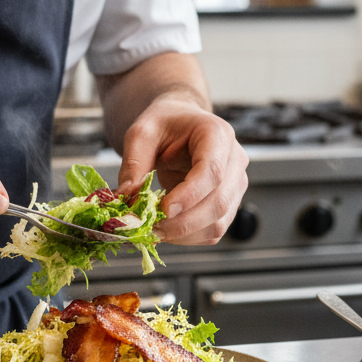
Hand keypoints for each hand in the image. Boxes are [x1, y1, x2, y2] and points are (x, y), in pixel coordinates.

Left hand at [114, 94, 247, 245]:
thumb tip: (126, 196)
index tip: (163, 209)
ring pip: (219, 222)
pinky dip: (189, 237)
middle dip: (184, 222)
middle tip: (151, 228)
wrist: (181, 124)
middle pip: (219, 201)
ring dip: (185, 234)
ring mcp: (235, 184)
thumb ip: (133, 162)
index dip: (189, 195)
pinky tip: (167, 230)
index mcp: (218, 134)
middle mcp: (235, 160)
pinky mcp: (229, 204)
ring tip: (154, 230)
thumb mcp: (142, 133)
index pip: (212, 171)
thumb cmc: (165, 124)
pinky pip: (214, 230)